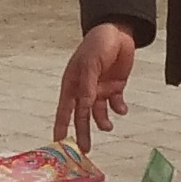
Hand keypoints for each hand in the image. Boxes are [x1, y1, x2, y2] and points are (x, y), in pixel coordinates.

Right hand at [56, 22, 138, 147]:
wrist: (119, 32)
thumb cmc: (97, 44)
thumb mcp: (90, 64)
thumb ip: (87, 86)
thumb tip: (84, 107)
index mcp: (73, 83)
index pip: (65, 109)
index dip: (61, 126)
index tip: (59, 142)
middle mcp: (85, 89)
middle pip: (82, 116)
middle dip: (83, 132)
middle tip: (85, 149)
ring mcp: (100, 89)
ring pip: (99, 113)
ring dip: (103, 121)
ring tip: (107, 126)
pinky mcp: (115, 88)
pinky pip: (115, 104)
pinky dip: (119, 109)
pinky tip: (122, 109)